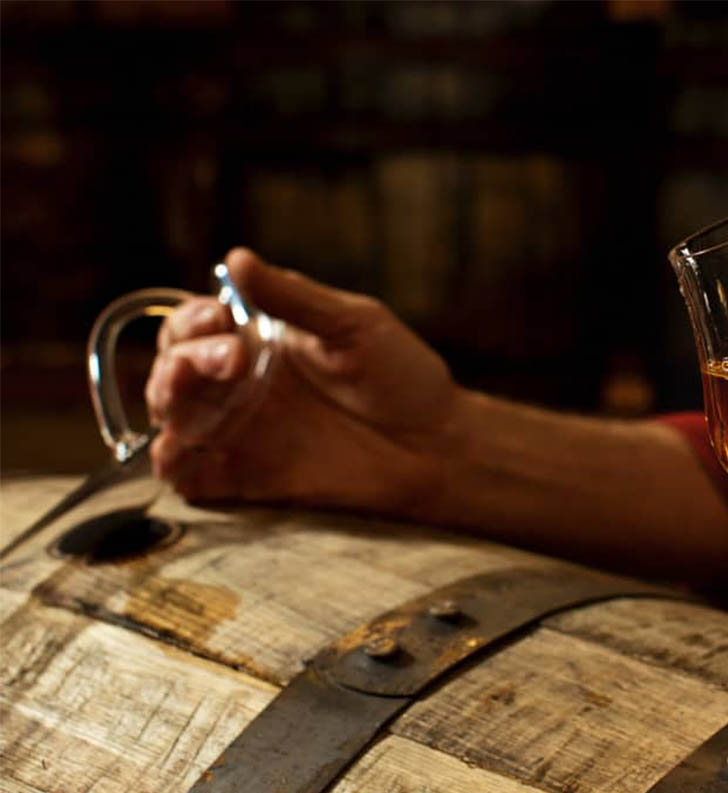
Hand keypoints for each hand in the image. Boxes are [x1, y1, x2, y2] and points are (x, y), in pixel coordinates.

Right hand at [147, 248, 457, 511]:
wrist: (436, 444)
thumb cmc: (402, 377)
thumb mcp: (353, 325)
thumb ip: (293, 298)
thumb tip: (236, 258)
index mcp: (259, 341)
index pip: (195, 326)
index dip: (193, 320)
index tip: (219, 318)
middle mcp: (239, 386)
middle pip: (174, 368)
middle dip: (184, 359)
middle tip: (231, 360)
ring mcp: (240, 432)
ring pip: (171, 416)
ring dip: (168, 401)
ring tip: (193, 394)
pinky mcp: (247, 477)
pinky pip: (189, 475)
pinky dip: (170, 464)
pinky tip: (178, 449)